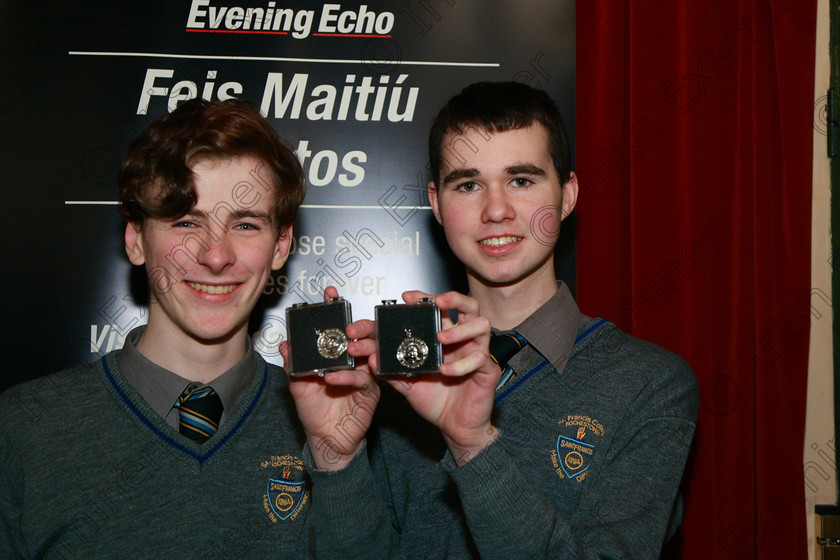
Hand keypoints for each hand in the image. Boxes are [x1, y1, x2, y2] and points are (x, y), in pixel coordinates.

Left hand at [282, 286, 379, 470]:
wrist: (326, 440)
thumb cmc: (314, 412)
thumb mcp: (298, 386)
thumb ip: (293, 366)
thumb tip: (286, 345)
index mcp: (337, 355)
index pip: (338, 328)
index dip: (335, 309)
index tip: (329, 294)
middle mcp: (353, 361)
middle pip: (360, 336)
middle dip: (355, 325)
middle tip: (346, 323)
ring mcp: (364, 375)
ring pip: (367, 355)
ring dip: (358, 348)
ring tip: (345, 348)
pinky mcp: (370, 391)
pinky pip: (362, 380)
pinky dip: (348, 378)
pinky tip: (333, 378)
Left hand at [385, 290, 500, 465]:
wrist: (453, 427)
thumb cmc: (435, 400)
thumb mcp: (408, 384)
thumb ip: (392, 370)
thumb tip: (372, 358)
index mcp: (445, 337)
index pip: (439, 309)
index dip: (425, 298)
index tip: (406, 297)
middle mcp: (463, 340)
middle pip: (468, 306)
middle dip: (453, 298)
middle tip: (437, 302)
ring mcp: (477, 353)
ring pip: (481, 325)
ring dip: (460, 328)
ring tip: (441, 338)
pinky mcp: (487, 371)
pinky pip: (480, 359)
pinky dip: (462, 363)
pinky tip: (446, 370)